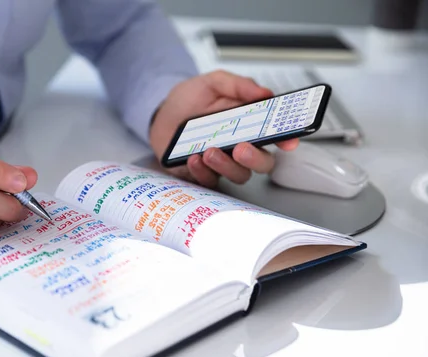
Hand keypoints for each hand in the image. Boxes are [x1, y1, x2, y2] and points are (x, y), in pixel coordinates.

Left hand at [149, 70, 298, 187]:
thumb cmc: (189, 100)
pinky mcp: (202, 173)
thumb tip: (263, 92)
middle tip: (242, 149)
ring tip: (210, 151)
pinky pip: (208, 180)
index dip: (287, 139)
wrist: (161, 114)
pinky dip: (201, 171)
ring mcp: (222, 163)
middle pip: (262, 163)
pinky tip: (194, 158)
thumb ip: (237, 85)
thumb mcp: (213, 83)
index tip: (288, 140)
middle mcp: (239, 146)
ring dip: (226, 166)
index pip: (276, 135)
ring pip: (238, 175)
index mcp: (249, 124)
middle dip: (256, 159)